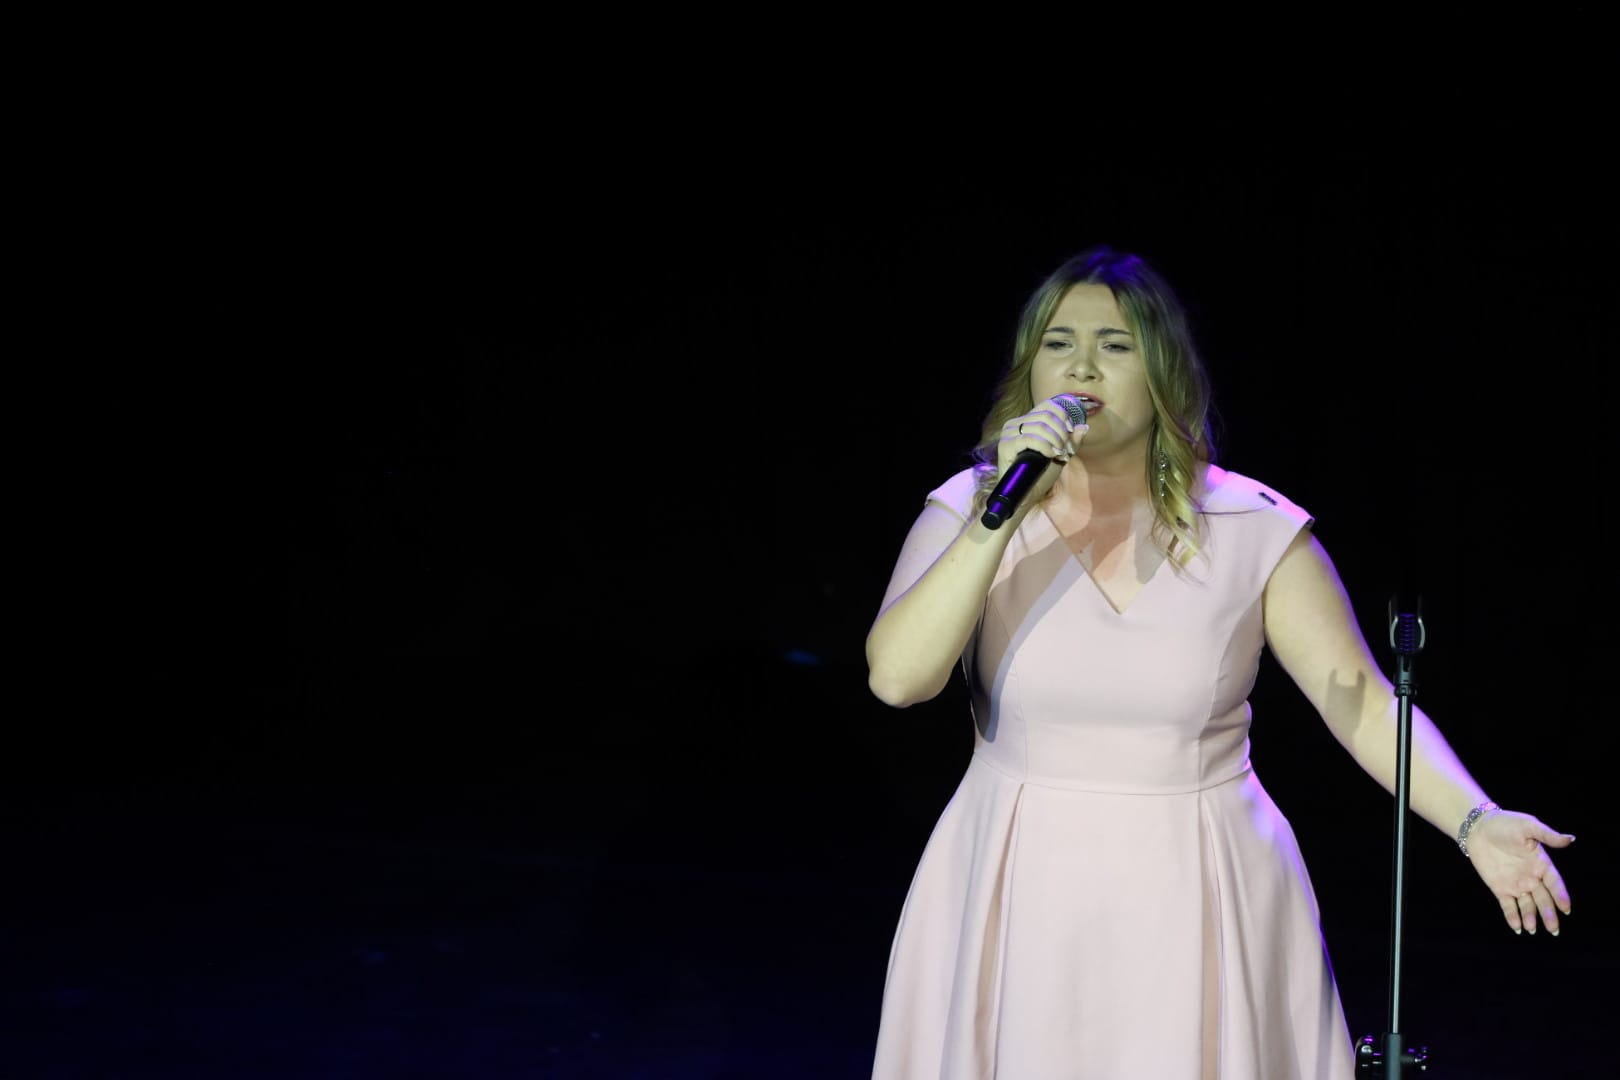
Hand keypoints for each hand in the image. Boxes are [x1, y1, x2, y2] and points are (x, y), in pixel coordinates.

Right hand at [996, 394, 1088, 502]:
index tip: (1071, 431)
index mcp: (1026, 421)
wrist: (1026, 495)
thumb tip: (1084, 427)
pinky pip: (1030, 439)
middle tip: (1067, 449)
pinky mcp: (1005, 446)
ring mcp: (1009, 434)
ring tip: (1060, 454)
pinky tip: (1051, 455)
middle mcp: (1015, 424)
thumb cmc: (1040, 475)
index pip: (1047, 406)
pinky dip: (1045, 446)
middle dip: (1062, 432)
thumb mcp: (1061, 455)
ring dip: (1056, 440)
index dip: (1063, 416)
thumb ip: (1071, 441)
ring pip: (1039, 426)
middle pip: (1045, 415)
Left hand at [1465, 809, 1574, 935]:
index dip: (1561, 896)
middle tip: (1554, 930)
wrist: (1477, 827)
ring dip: (1531, 917)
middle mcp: (1532, 877)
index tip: (1566, 909)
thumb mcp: (1528, 826)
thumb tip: (1571, 839)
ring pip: (1527, 905)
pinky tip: (1517, 928)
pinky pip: (1508, 906)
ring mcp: (1516, 884)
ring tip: (1532, 929)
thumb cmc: (1506, 823)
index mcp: (1542, 864)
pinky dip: (1513, 917)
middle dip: (1549, 914)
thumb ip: (1548, 835)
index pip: (1555, 884)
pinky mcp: (1499, 888)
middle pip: (1543, 899)